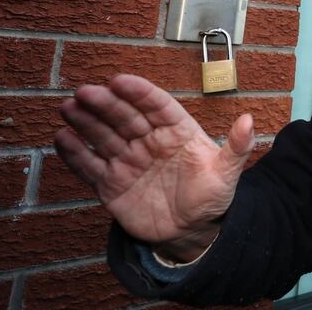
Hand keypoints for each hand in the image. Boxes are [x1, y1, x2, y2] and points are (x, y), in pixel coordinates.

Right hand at [55, 74, 253, 260]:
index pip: (157, 106)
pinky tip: (63, 138)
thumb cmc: (211, 196)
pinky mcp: (111, 184)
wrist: (192, 231)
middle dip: (106, 104)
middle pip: (125, 117)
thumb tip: (249, 119)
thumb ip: (237, 148)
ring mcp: (128, 160)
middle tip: (85, 92)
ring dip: (86, 122)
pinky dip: (76, 153)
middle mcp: (149, 140)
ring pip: (104, 136)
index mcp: (177, 131)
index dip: (139, 93)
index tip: (120, 80)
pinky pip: (90, 166)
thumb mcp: (227, 174)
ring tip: (69, 107)